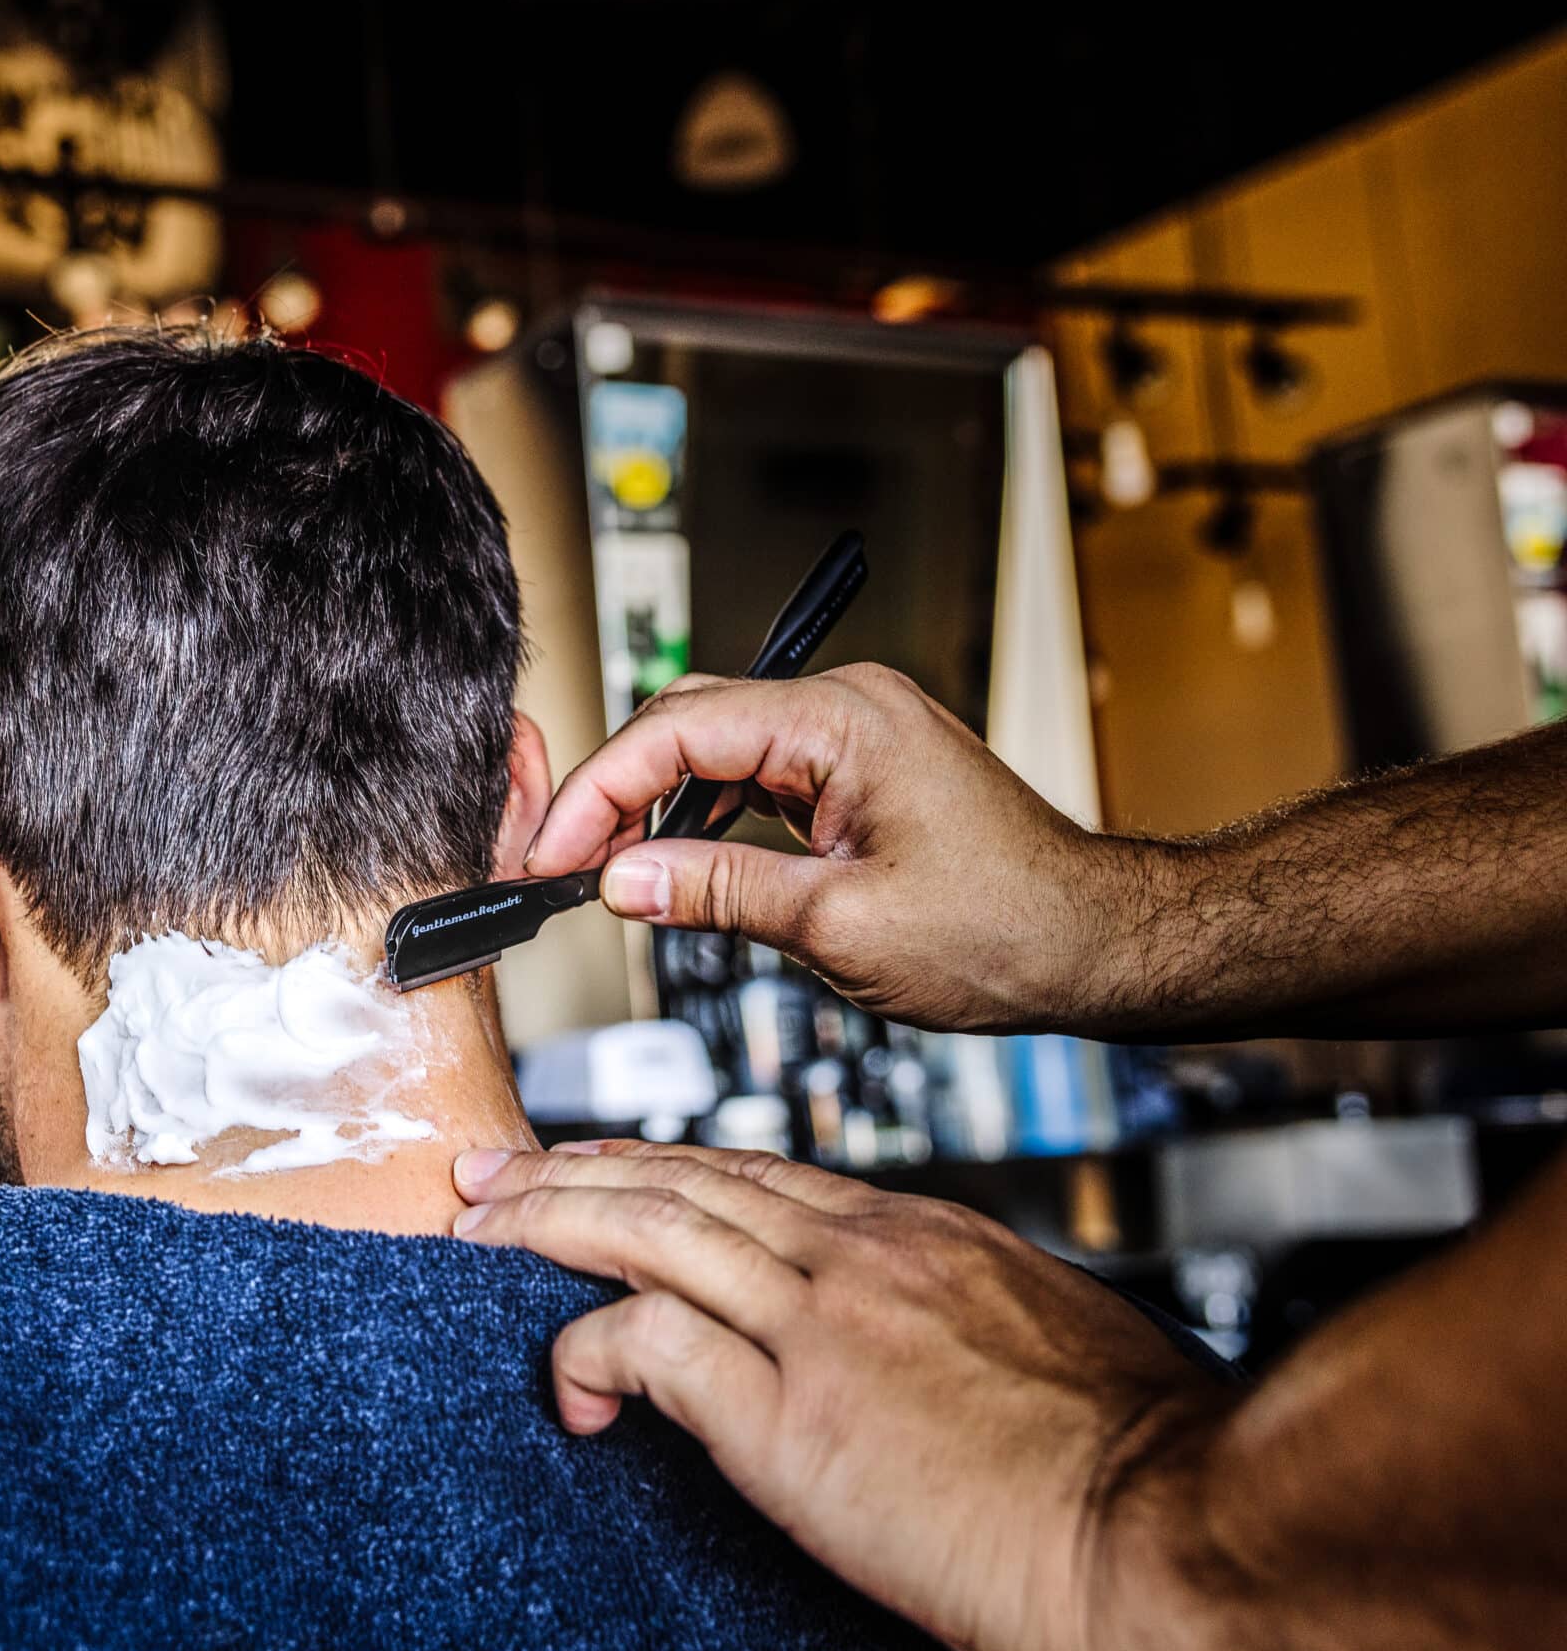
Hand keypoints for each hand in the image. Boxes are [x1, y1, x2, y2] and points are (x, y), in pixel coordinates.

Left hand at [454, 1141, 1234, 1650]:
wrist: (1179, 1532)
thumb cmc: (1141, 1462)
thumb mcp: (1053, 1344)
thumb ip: (967, 1319)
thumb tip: (926, 1343)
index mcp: (927, 1237)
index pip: (758, 1174)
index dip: (663, 1169)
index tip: (603, 1169)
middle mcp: (864, 1256)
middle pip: (682, 1181)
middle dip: (571, 1171)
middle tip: (492, 1171)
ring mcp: (823, 1325)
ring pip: (644, 1231)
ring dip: (544, 1224)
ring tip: (475, 1228)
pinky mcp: (790, 1415)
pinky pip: (647, 1344)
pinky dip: (587, 1350)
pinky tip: (569, 1384)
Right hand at [526, 665, 1151, 1034]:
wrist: (1098, 946)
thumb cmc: (1006, 931)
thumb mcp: (838, 925)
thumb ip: (716, 891)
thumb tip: (620, 881)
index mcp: (841, 720)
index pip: (676, 732)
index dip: (598, 794)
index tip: (551, 855)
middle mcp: (847, 705)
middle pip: (686, 722)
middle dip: (613, 793)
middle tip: (562, 867)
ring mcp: (855, 732)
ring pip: (715, 746)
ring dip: (656, 806)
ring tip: (609, 874)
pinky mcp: (860, 767)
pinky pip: (756, 774)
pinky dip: (706, 815)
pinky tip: (679, 866)